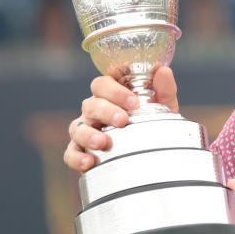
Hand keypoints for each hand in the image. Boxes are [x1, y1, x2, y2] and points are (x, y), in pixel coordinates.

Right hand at [63, 66, 178, 171]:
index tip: (134, 102)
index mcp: (111, 96)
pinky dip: (76, 157)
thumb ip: (164, 89)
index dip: (115, 91)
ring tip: (103, 142)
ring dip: (88, 134)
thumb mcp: (163, 107)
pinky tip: (88, 162)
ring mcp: (85, 130)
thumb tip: (164, 71)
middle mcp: (95, 110)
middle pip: (90, 104)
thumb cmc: (153, 124)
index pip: (103, 84)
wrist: (153, 155)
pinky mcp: (81, 152)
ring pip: (77, 127)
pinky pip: (70, 153)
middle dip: (106, 111)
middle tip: (123, 120)